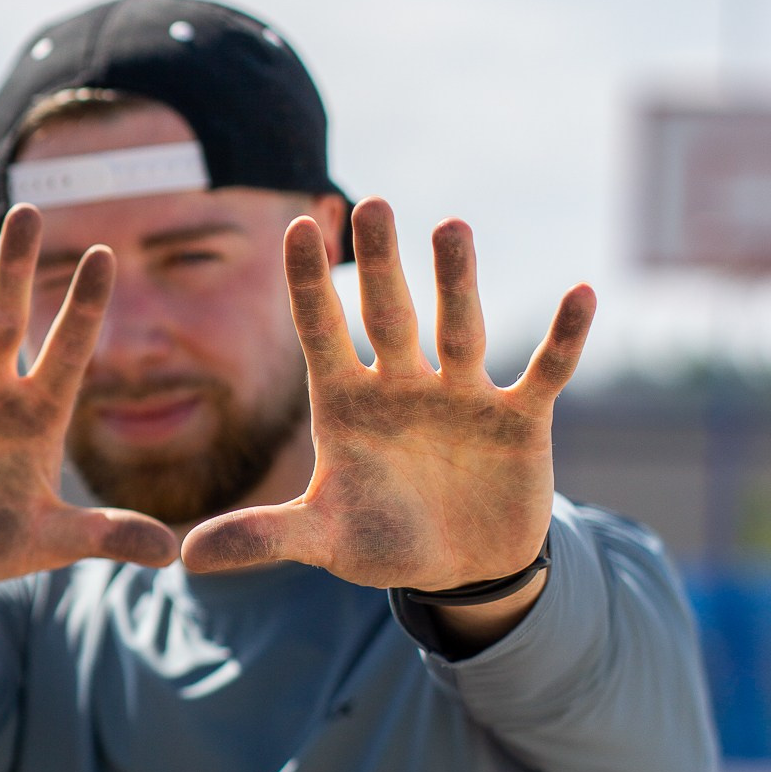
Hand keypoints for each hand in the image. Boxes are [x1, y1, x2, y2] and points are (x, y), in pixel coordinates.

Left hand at [181, 198, 594, 589]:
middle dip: (380, 265)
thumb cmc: (382, 539)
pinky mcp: (519, 418)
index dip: (308, 286)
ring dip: (458, 283)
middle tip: (371, 204)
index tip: (293, 226)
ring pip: (458, 329)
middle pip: (389, 315)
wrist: (461, 567)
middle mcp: (403, 385)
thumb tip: (187, 555)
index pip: (321, 333)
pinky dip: (564, 339)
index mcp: (348, 403)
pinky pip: (544, 371)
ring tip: (451, 228)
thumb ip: (264, 536)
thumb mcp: (322, 540)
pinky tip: (583, 294)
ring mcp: (463, 395)